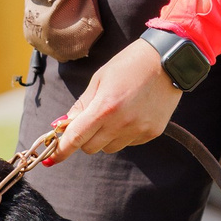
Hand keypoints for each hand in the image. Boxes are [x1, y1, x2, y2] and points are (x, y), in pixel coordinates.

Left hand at [56, 38, 182, 156]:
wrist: (168, 60)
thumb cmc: (130, 64)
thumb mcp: (100, 79)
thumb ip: (82, 104)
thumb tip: (63, 124)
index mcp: (105, 107)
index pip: (76, 137)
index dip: (61, 150)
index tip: (51, 159)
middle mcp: (122, 123)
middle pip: (91, 148)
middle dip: (84, 138)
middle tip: (90, 121)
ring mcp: (139, 130)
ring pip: (110, 148)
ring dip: (105, 137)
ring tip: (116, 114)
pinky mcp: (152, 133)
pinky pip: (129, 143)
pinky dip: (124, 134)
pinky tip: (133, 114)